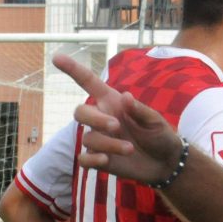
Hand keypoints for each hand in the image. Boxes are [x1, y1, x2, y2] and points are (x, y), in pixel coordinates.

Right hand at [52, 54, 183, 183]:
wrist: (165, 163)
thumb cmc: (160, 135)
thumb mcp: (155, 120)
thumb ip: (140, 110)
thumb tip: (125, 96)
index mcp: (113, 102)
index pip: (89, 83)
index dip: (73, 69)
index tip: (56, 58)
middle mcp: (102, 119)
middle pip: (80, 112)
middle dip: (95, 119)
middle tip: (116, 126)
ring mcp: (100, 140)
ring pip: (88, 138)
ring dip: (108, 143)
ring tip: (130, 149)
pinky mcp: (100, 160)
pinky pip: (84, 159)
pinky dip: (92, 160)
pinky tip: (106, 160)